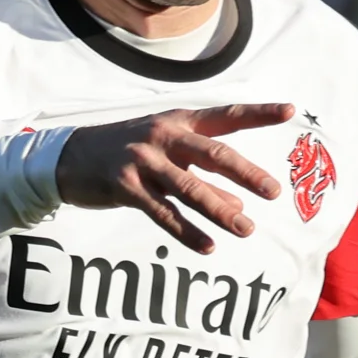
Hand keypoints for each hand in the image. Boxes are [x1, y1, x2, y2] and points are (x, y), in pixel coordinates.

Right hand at [55, 102, 291, 251]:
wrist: (67, 157)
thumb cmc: (125, 154)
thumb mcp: (166, 156)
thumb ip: (204, 177)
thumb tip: (239, 204)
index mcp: (178, 121)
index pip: (226, 116)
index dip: (259, 113)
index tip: (290, 111)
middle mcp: (163, 135)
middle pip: (213, 153)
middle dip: (246, 173)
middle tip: (274, 191)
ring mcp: (142, 160)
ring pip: (189, 187)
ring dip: (220, 210)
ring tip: (246, 230)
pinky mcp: (125, 186)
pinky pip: (162, 213)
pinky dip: (187, 231)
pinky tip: (208, 246)